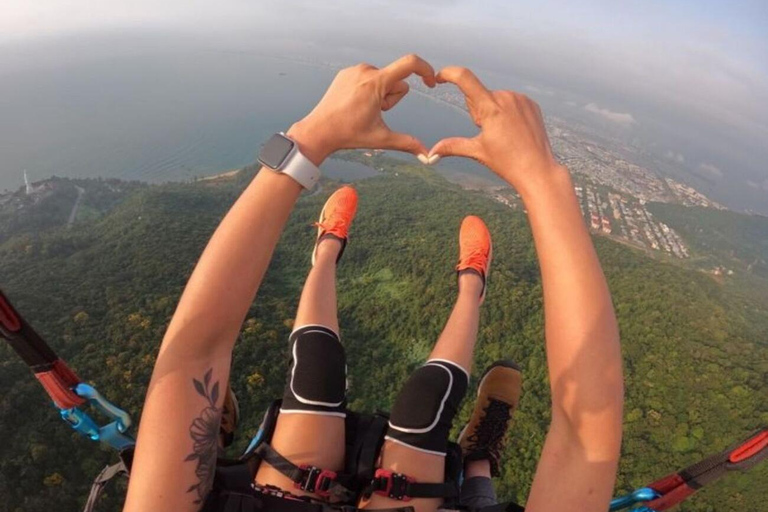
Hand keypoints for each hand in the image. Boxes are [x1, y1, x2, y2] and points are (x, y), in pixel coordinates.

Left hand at [287, 54, 435, 164]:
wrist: (319, 130)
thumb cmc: (349, 135)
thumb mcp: (381, 139)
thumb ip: (407, 144)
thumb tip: (427, 157)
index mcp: (376, 82)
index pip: (410, 64)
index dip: (426, 70)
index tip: (431, 83)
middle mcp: (366, 70)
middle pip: (397, 81)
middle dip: (392, 98)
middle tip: (375, 113)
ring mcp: (355, 70)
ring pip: (383, 79)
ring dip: (380, 95)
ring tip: (362, 110)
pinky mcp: (346, 72)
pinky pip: (369, 77)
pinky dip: (368, 90)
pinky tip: (354, 104)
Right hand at [429, 67, 563, 195]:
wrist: (538, 170)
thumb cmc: (507, 162)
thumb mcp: (477, 152)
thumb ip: (452, 147)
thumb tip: (430, 154)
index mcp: (491, 108)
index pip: (465, 78)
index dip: (448, 74)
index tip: (439, 77)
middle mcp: (506, 97)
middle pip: (478, 95)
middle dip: (477, 111)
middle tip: (489, 134)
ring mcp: (520, 99)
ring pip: (495, 99)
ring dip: (493, 112)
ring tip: (504, 134)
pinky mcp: (531, 103)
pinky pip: (511, 102)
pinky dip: (507, 113)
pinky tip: (515, 130)